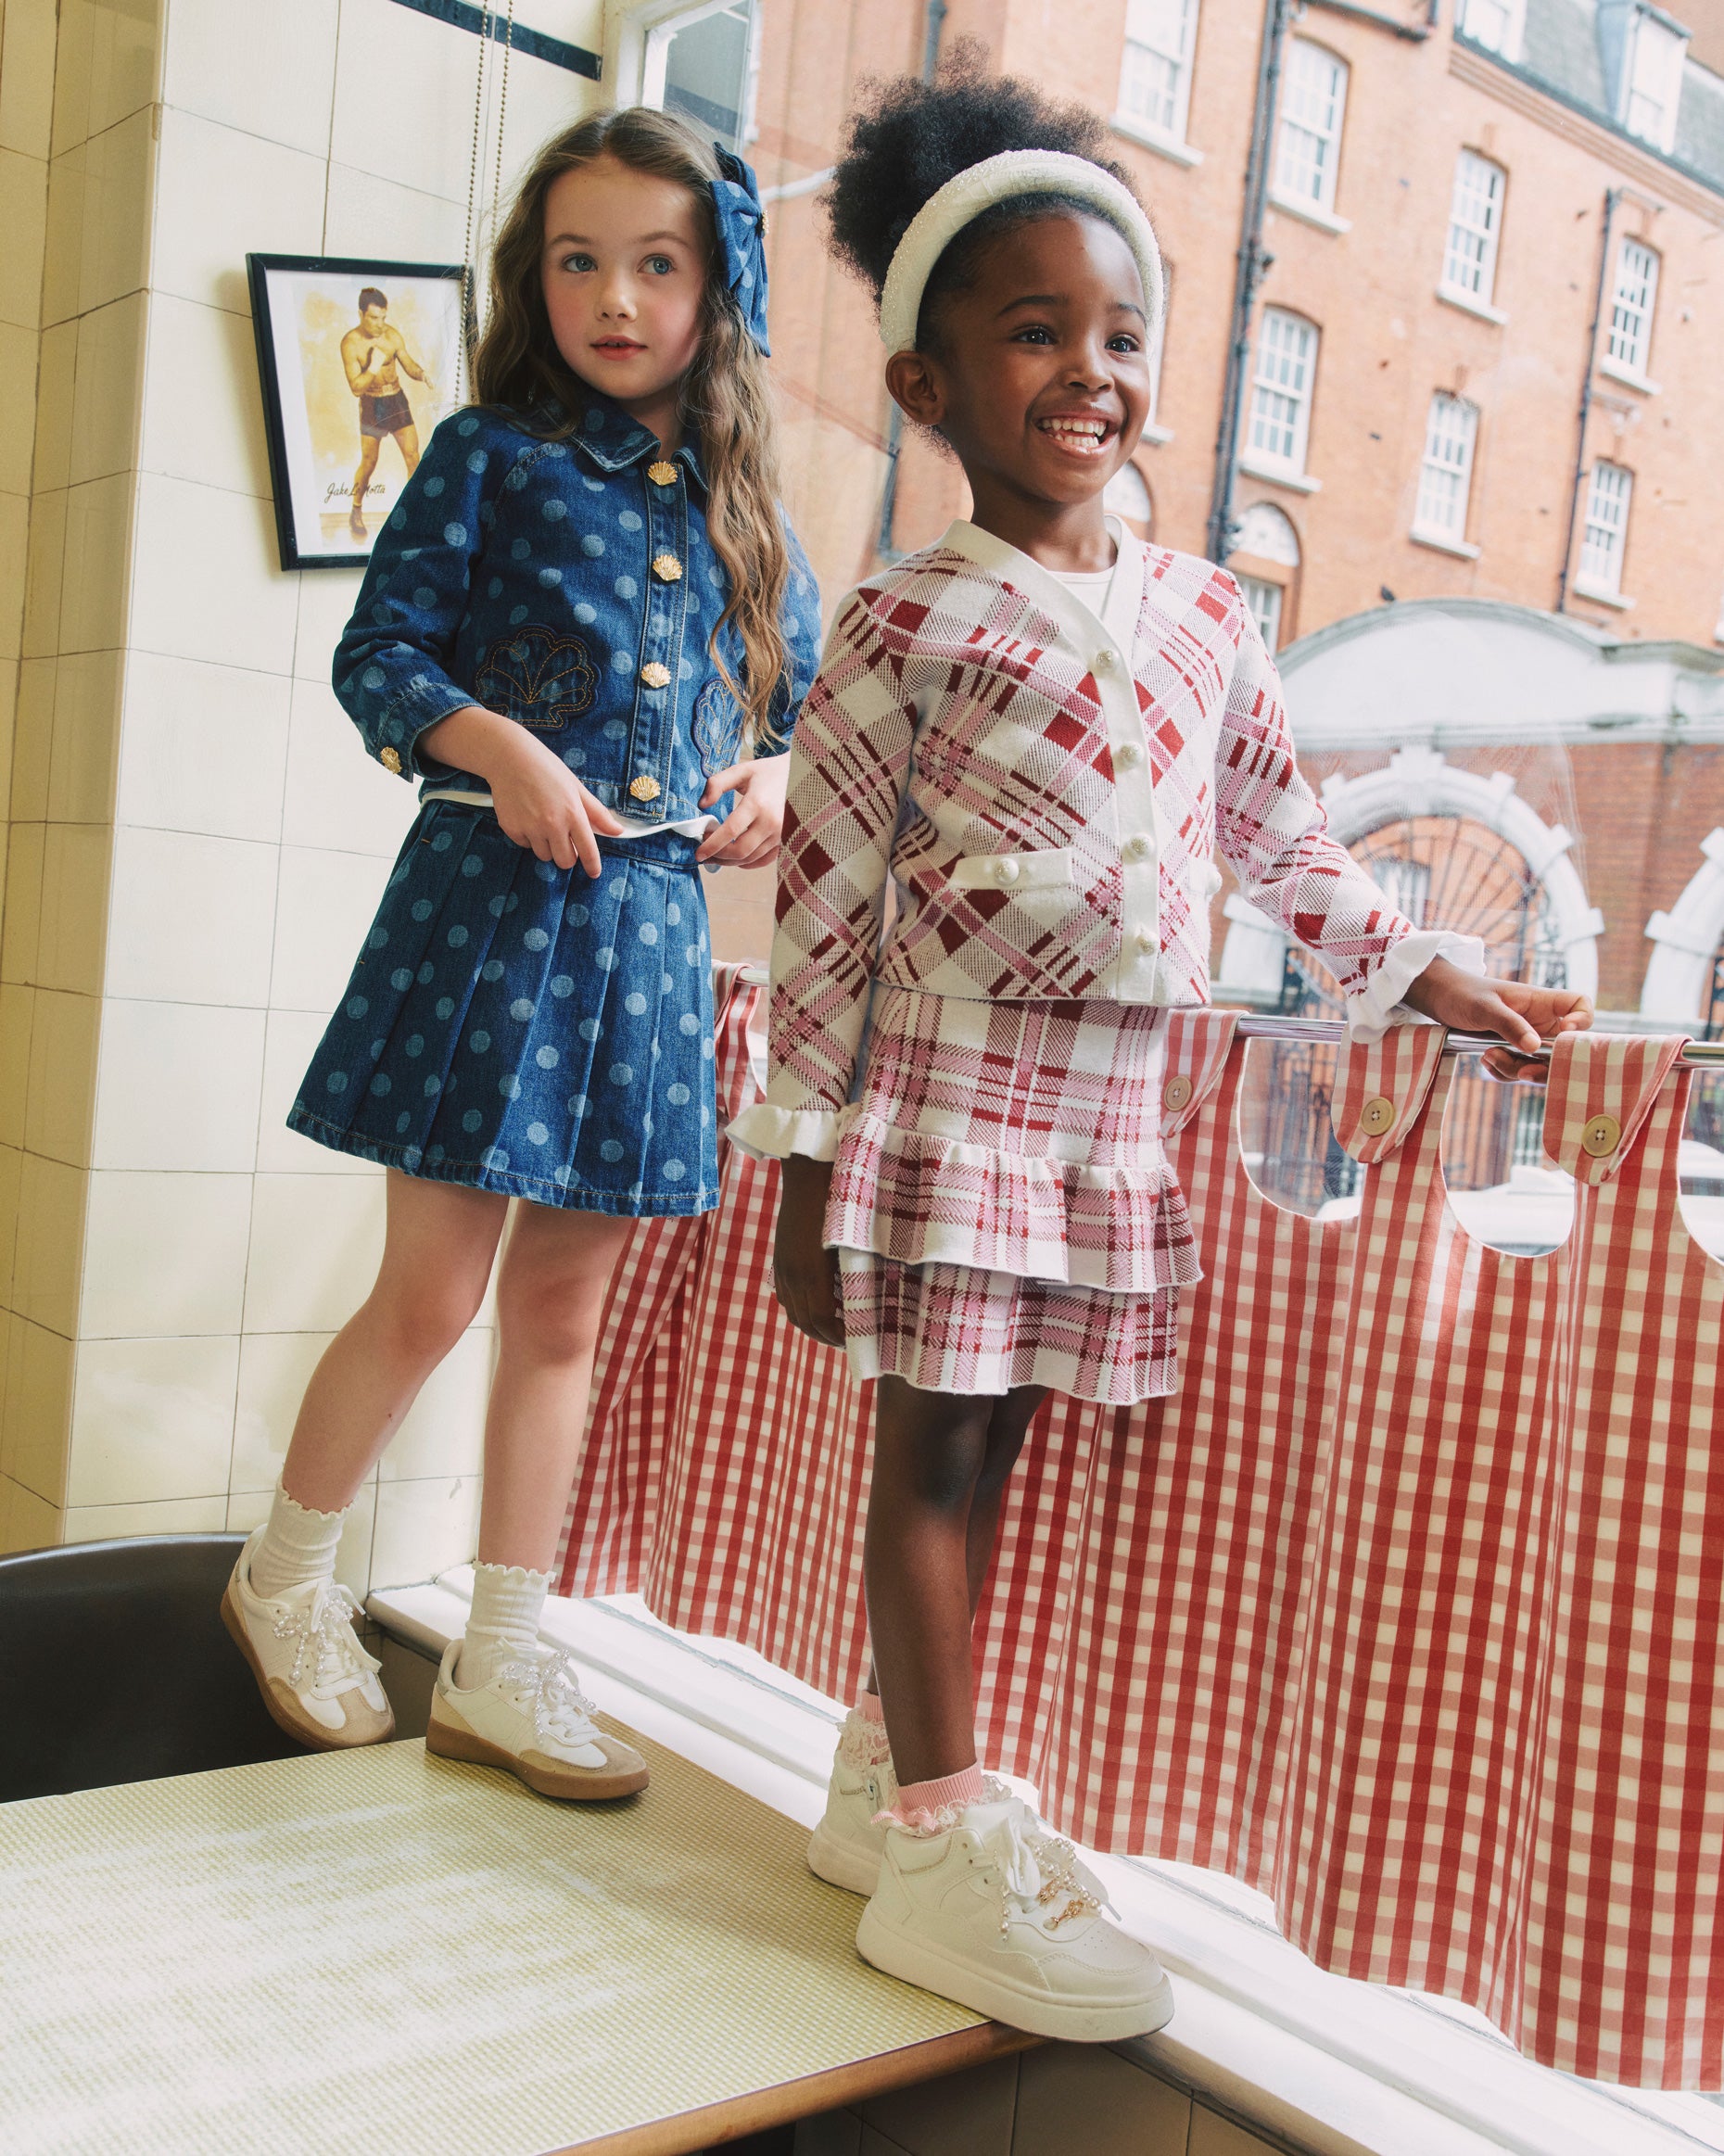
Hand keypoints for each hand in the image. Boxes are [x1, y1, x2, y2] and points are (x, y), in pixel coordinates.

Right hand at [418, 705, 622, 877]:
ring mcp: (531, 828)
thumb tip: (618, 831)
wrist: (510, 758)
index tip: (594, 873)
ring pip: (544, 855)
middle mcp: (552, 824)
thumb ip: (597, 813)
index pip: (587, 850)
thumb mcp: (577, 788)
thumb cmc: (547, 770)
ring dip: (547, 846)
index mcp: (573, 813)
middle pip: (565, 861)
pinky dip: (528, 837)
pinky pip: (525, 845)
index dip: (592, 865)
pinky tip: (527, 817)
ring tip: (543, 823)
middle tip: (564, 840)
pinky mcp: (512, 829)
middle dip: (567, 856)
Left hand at [695, 753, 788, 868]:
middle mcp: (772, 822)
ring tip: (716, 854)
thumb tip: (702, 805)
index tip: (698, 852)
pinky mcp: (786, 841)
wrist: (803, 776)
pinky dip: (747, 863)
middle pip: (740, 850)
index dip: (712, 845)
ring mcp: (781, 834)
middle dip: (718, 856)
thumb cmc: (769, 772)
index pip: (731, 831)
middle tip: (704, 853)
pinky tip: (735, 858)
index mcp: (758, 803)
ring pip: (750, 859)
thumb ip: (717, 784)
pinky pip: (764, 861)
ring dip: (729, 861)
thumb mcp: (742, 770)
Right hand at [773, 1156, 843, 1344]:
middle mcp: (793, 1274)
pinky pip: (785, 1296)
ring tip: (835, 1327)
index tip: (856, 1341)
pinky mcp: (779, 1260)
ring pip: (793, 1312)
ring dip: (813, 1326)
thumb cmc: (842, 1202)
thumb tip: (870, 1300)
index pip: (822, 1321)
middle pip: (806, 1323)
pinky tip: (818, 1305)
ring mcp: (782, 1267)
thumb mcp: (853, 1241)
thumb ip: (856, 1273)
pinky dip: (801, 1309)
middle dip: (827, 1337)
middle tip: (849, 1340)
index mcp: (813, 1271)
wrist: (809, 1174)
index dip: (839, 1337)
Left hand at [1401, 956, 1592, 1081]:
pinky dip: (1503, 1072)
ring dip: (1516, 1069)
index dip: (1583, 1020)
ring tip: (1489, 1055)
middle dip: (1543, 1065)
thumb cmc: (1463, 993)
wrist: (1439, 999)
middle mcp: (1540, 1021)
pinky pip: (1518, 1070)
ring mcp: (1527, 1039)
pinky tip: (1485, 1061)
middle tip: (1521, 1072)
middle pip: (1563, 1049)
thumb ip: (1509, 1025)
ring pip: (1538, 1065)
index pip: (1581, 1006)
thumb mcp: (1485, 1007)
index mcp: (1542, 1002)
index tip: (1565, 1033)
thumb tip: (1534, 1047)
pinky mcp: (1512, 1052)